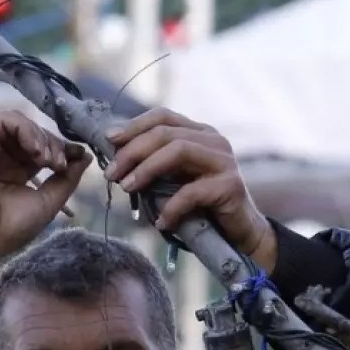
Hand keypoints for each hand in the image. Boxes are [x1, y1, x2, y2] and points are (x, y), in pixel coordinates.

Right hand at [0, 110, 91, 284]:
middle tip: (59, 164)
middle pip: (35, 133)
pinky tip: (35, 150)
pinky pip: (3, 120)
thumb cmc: (11, 227)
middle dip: (55, 144)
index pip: (45, 147)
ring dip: (41, 136)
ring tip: (47, 160)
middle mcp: (4, 156)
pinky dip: (25, 129)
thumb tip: (85, 156)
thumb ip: (67, 178)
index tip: (79, 155)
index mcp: (19, 170)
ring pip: (21, 123)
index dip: (64, 147)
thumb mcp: (49, 201)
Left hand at [104, 108, 276, 273]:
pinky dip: (171, 207)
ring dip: (146, 169)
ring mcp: (224, 160)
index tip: (109, 140)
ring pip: (178, 151)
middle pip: (165, 133)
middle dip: (133, 151)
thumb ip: (156, 165)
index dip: (133, 125)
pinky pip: (191, 192)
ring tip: (128, 188)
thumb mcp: (176, 180)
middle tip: (112, 174)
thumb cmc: (203, 206)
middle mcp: (214, 140)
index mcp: (199, 133)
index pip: (163, 116)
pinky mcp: (230, 185)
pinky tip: (161, 222)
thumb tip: (117, 161)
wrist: (240, 232)